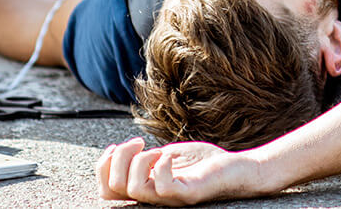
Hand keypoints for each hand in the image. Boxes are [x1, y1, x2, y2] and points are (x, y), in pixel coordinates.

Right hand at [97, 138, 271, 204]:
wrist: (238, 168)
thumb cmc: (203, 163)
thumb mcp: (166, 154)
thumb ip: (143, 157)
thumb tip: (116, 151)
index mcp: (145, 189)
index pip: (106, 189)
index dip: (102, 166)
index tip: (116, 145)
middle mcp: (153, 198)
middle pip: (112, 188)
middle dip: (117, 157)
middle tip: (139, 141)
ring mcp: (170, 198)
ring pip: (134, 189)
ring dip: (139, 160)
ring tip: (156, 149)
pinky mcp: (188, 195)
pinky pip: (163, 188)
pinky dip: (161, 166)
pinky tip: (170, 156)